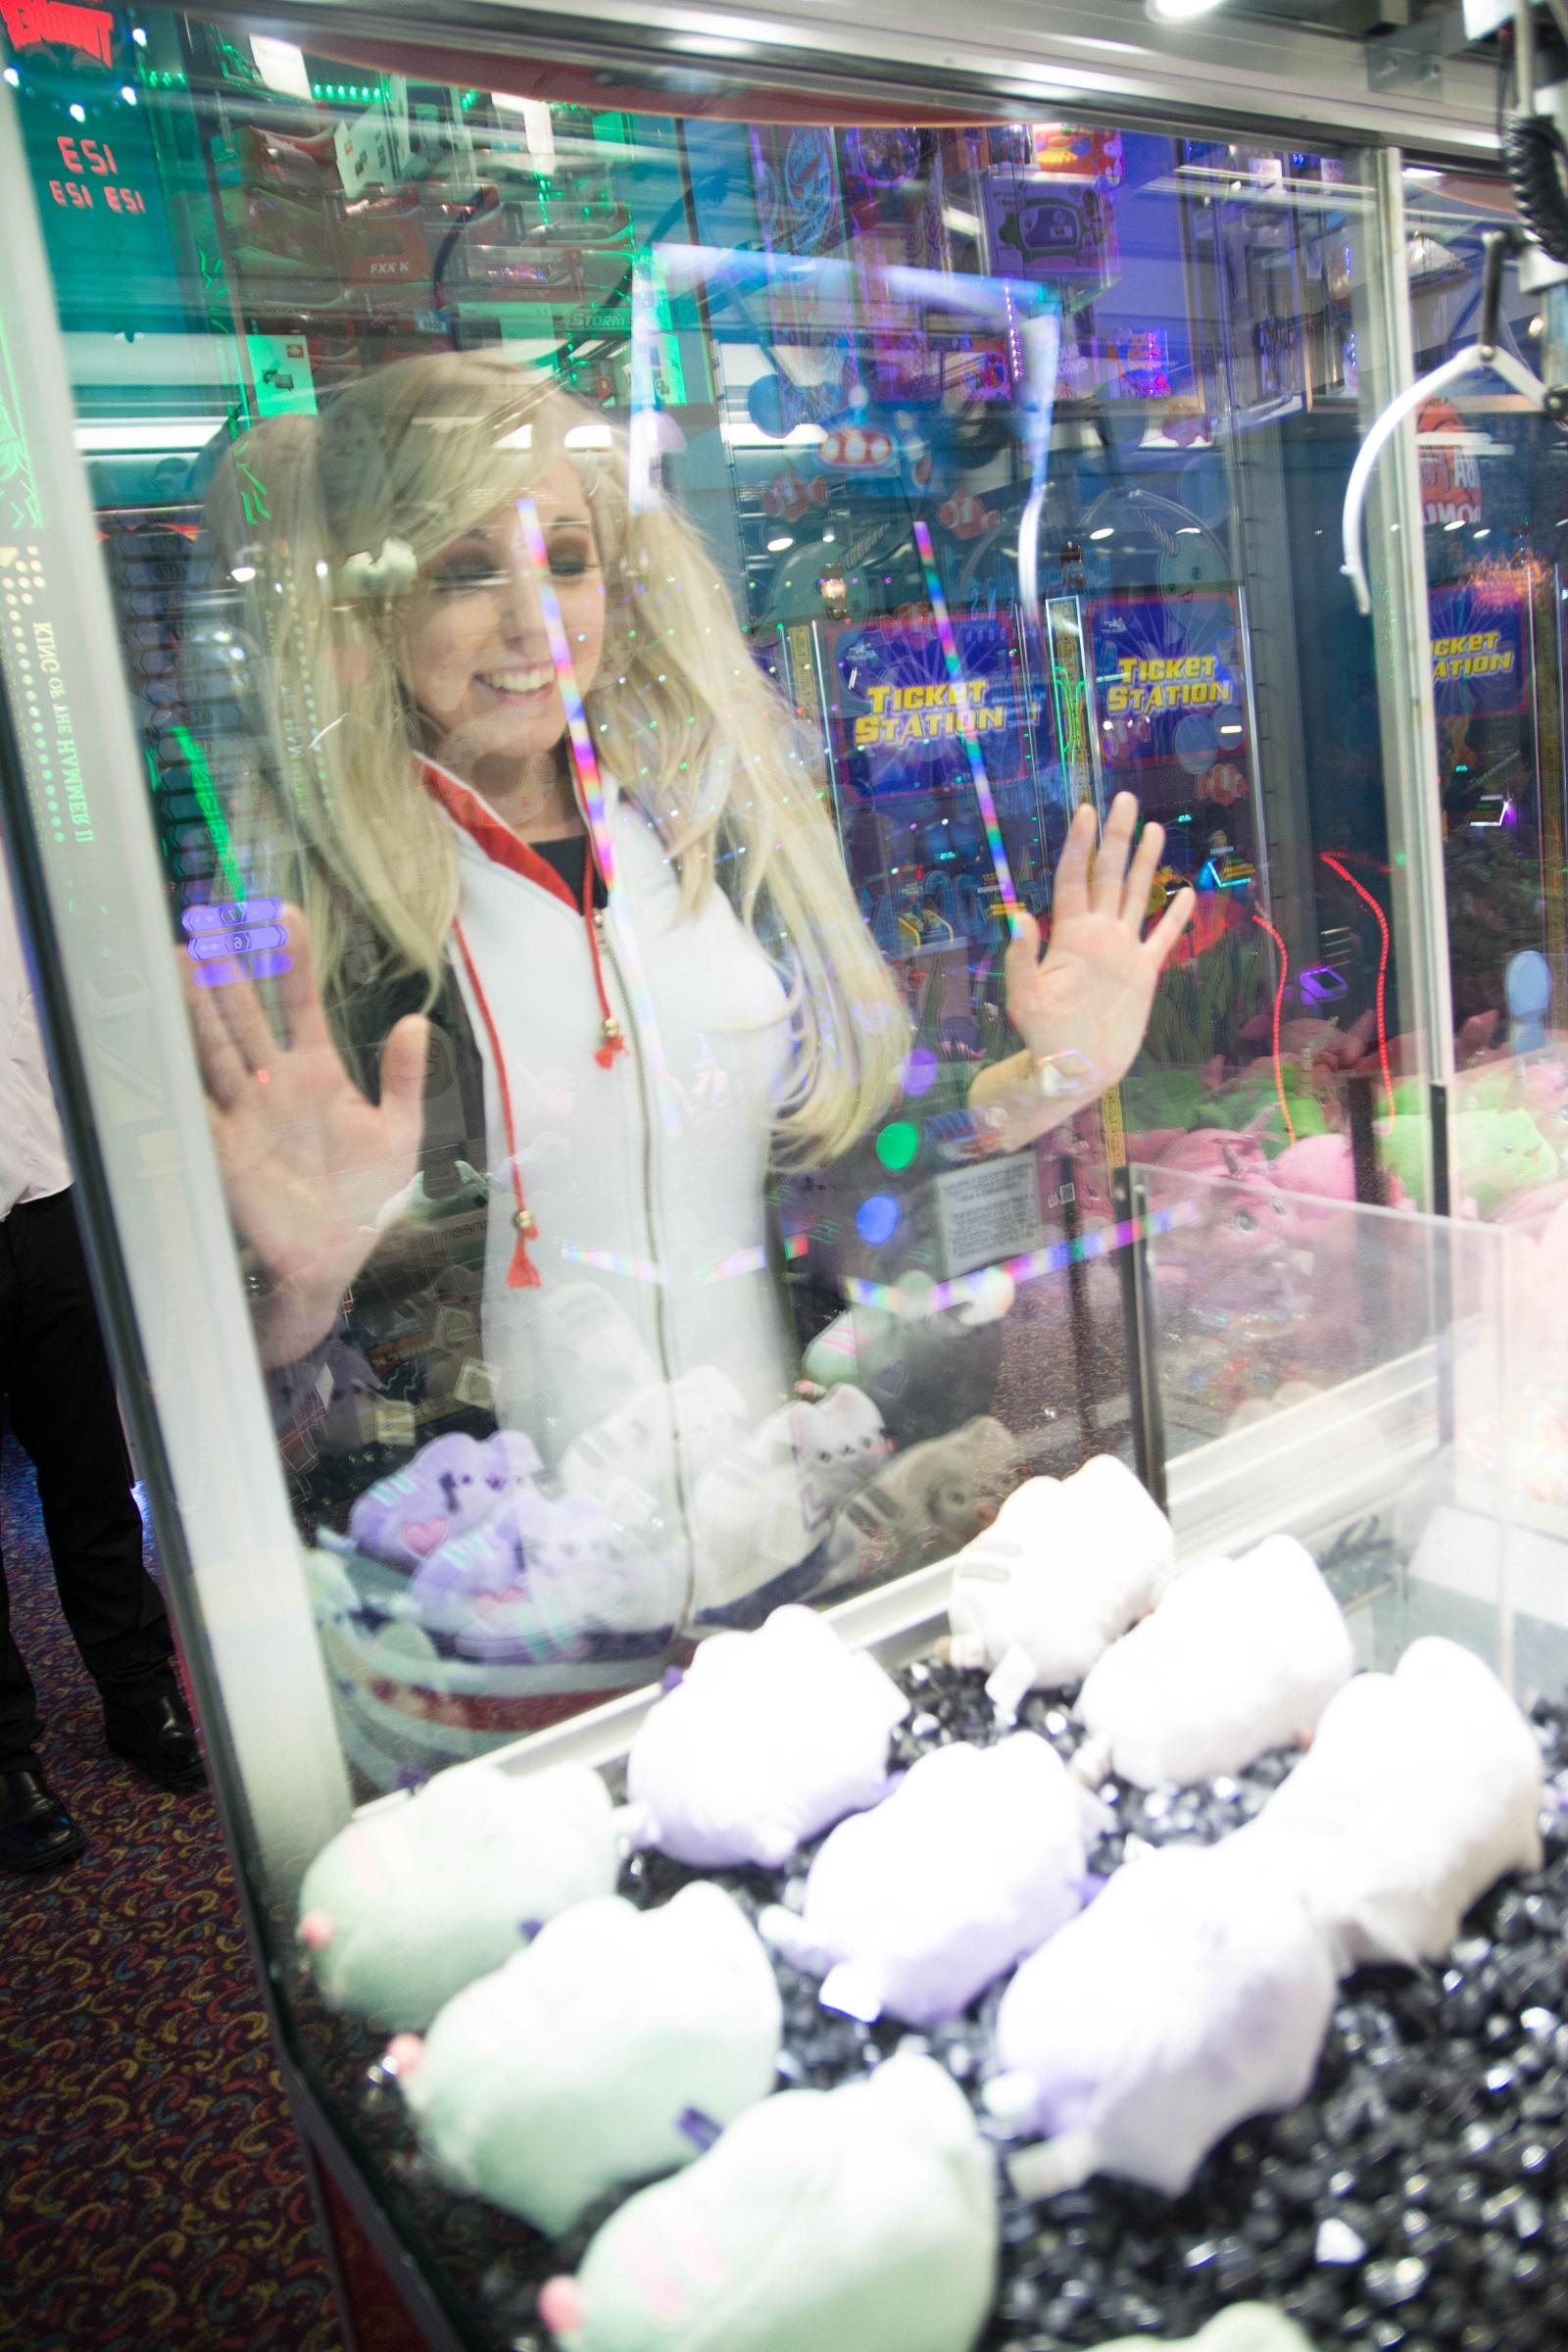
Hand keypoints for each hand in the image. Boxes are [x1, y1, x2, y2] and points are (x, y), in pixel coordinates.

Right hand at [182, 908, 428, 1362]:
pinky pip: (199, 1107)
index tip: (284, 915)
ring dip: (198, 1009)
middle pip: (246, 1017)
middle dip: (228, 974)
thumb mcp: (399, 1134)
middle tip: (208, 926)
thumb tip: (416, 1023)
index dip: (292, 961)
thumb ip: (405, 1079)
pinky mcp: (225, 1150)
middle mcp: (274, 1083)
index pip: (300, 1003)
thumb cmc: (367, 1196)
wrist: (337, 1258)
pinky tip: (164, 1043)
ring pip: (217, 1049)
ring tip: (179, 962)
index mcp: (317, 1071)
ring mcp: (246, 1113)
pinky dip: (182, 1078)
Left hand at [971, 794, 1192, 1147]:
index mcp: (1069, 934)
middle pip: (1108, 875)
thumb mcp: (1024, 998)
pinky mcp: (1143, 973)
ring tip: (1154, 828)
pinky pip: (1163, 938)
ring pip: (1136, 896)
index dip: (1080, 845)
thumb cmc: (1042, 1036)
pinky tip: (1187, 890)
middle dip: (1116, 838)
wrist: (1074, 1069)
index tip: (1086, 811)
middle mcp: (1097, 934)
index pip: (1074, 878)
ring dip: (1145, 863)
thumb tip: (1019, 915)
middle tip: (1124, 799)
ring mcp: (1122, 950)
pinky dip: (1175, 916)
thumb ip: (1020, 958)